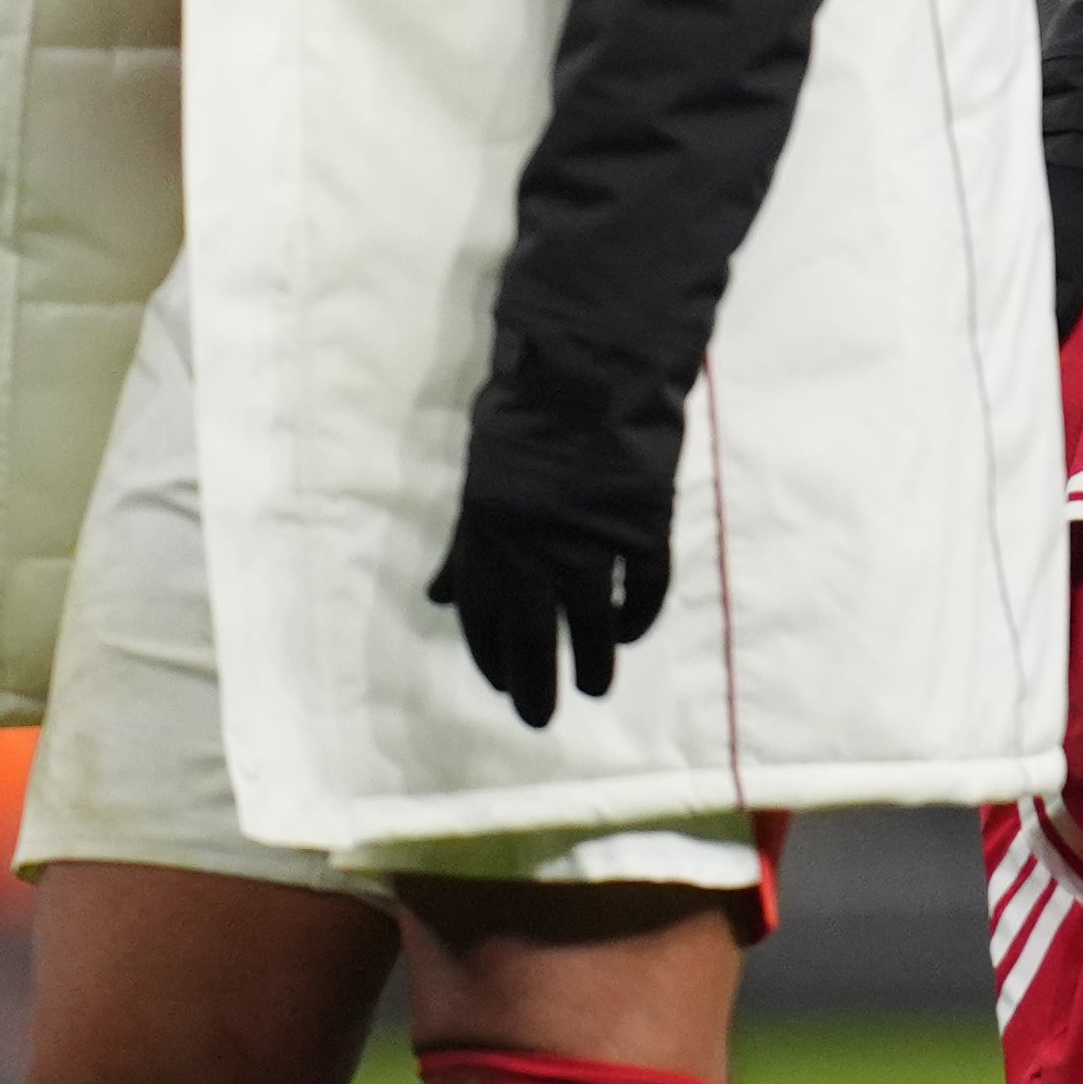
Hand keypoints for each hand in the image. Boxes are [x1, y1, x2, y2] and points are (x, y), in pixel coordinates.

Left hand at [430, 332, 677, 727]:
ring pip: (589, 620)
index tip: (500, 683)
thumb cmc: (530, 409)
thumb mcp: (480, 475)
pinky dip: (637, 616)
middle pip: (531, 631)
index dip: (490, 654)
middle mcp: (533, 543)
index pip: (482, 612)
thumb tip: (440, 596)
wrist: (591, 364)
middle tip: (537, 719)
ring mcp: (591, 536)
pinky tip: (631, 633)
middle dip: (532, 681)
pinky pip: (642, 587)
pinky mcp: (642, 525)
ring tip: (594, 689)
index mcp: (487, 529)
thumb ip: (466, 543)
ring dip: (591, 662)